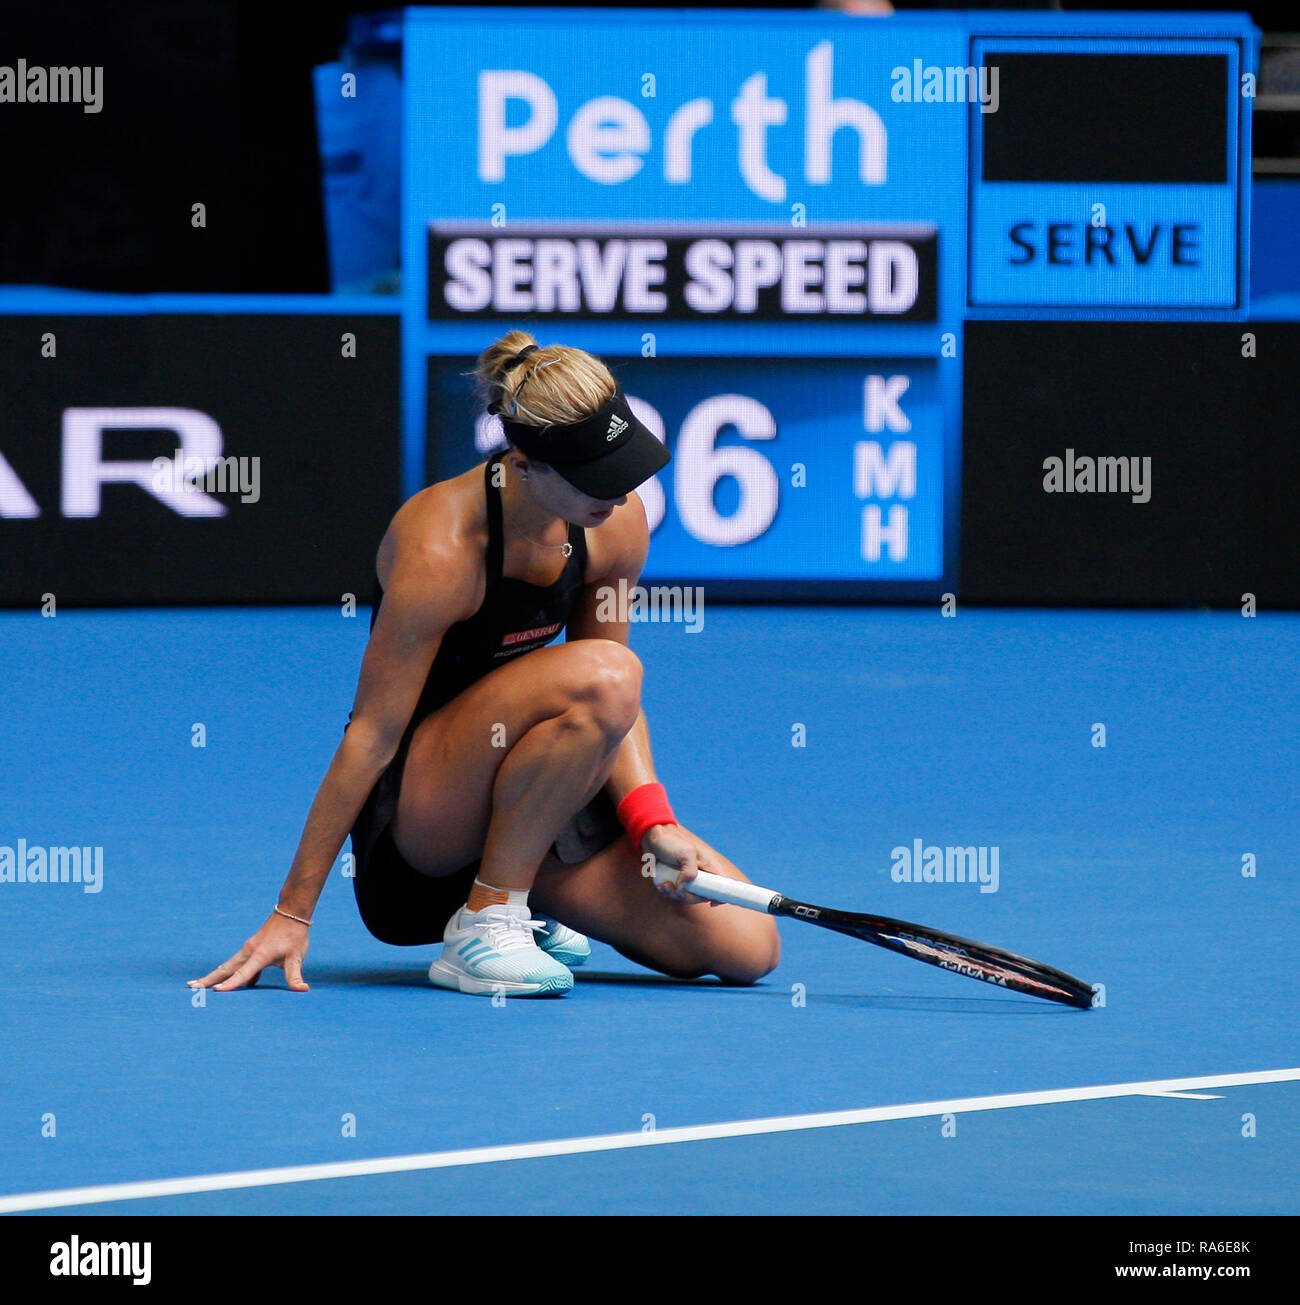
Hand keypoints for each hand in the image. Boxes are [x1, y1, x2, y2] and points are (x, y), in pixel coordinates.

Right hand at [190, 911, 310, 991]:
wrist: (291, 912)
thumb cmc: (294, 935)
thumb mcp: (296, 956)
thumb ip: (295, 975)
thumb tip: (302, 990)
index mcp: (260, 955)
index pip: (244, 974)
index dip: (232, 984)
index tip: (217, 991)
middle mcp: (249, 952)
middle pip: (226, 968)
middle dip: (209, 978)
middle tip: (191, 987)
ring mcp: (248, 949)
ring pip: (228, 965)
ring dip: (213, 975)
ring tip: (197, 984)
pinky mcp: (250, 948)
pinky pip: (236, 963)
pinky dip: (228, 972)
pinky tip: (225, 982)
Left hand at [642, 825, 719, 907]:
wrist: (652, 838)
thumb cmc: (671, 841)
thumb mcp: (685, 853)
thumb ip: (690, 873)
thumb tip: (684, 889)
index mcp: (708, 866)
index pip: (723, 885)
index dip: (720, 896)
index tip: (711, 903)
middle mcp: (700, 874)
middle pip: (702, 897)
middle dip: (688, 897)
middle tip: (677, 889)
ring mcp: (687, 879)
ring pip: (686, 897)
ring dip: (674, 895)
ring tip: (664, 884)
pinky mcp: (676, 881)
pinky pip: (674, 894)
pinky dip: (667, 893)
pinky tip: (661, 884)